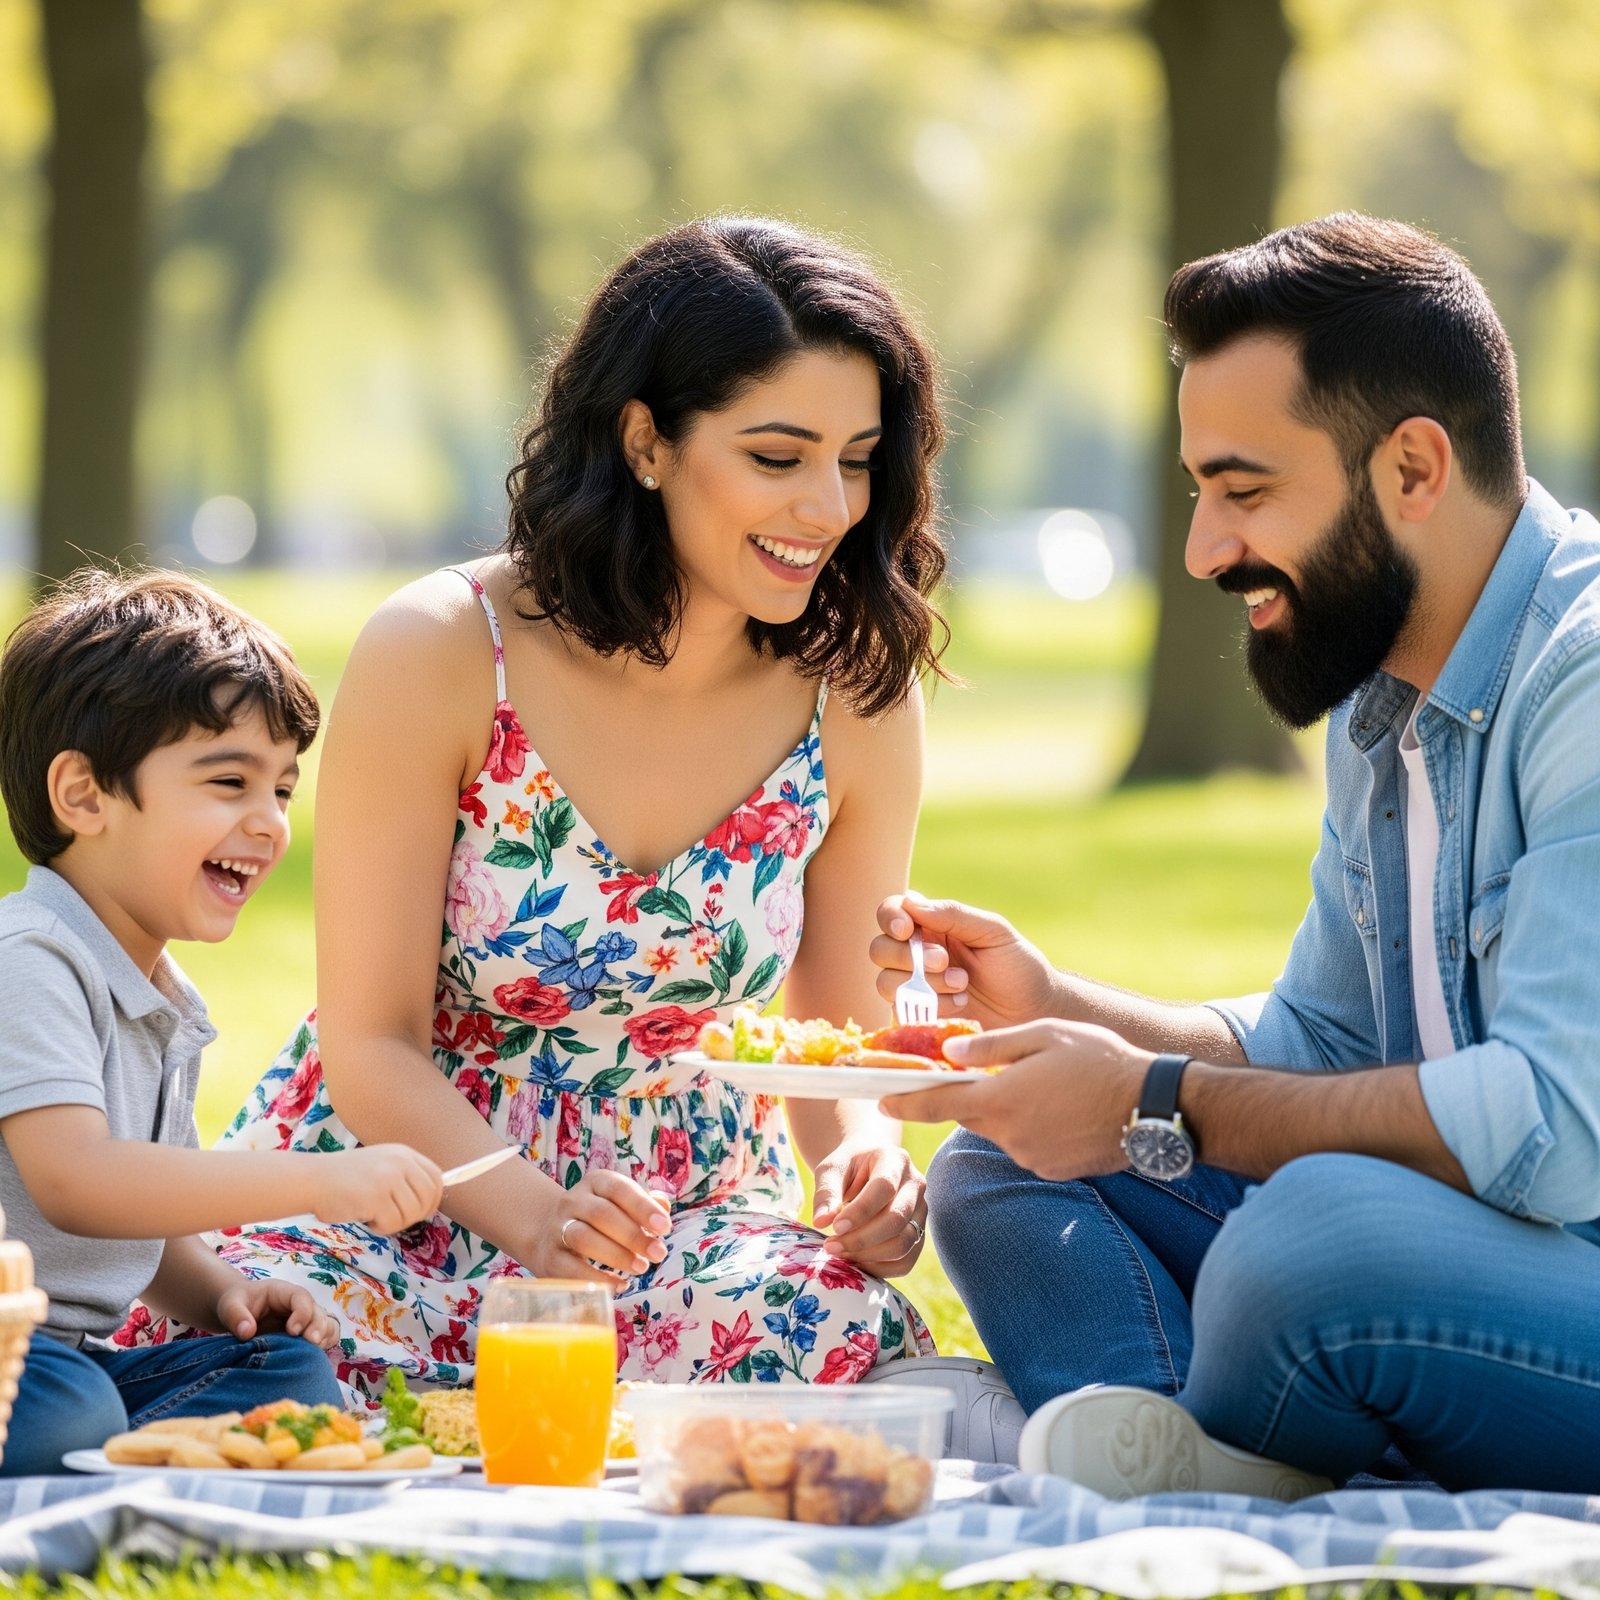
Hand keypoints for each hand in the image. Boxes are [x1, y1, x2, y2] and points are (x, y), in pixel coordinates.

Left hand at [216, 1276, 338, 1348]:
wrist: (239, 1311)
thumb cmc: (237, 1304)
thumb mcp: (230, 1305)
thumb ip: (236, 1315)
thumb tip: (247, 1332)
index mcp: (284, 1293)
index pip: (302, 1298)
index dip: (302, 1313)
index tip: (292, 1331)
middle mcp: (301, 1305)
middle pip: (319, 1313)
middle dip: (318, 1328)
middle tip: (310, 1343)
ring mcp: (306, 1320)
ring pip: (328, 1325)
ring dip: (325, 1337)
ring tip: (314, 1353)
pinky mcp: (305, 1335)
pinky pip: (326, 1338)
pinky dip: (325, 1346)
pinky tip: (313, 1358)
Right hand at [315, 1144, 443, 1233]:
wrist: (312, 1179)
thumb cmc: (344, 1179)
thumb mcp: (381, 1166)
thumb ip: (404, 1177)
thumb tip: (431, 1202)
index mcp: (403, 1154)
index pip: (436, 1178)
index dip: (433, 1198)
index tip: (422, 1211)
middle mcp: (400, 1162)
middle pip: (429, 1198)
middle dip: (416, 1215)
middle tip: (394, 1217)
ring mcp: (389, 1178)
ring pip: (412, 1214)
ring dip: (395, 1222)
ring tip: (373, 1214)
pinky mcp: (377, 1196)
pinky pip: (394, 1223)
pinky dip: (380, 1227)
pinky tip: (365, 1217)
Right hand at [533, 1170, 671, 1283]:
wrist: (550, 1232)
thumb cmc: (600, 1218)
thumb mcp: (621, 1203)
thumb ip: (645, 1204)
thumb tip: (663, 1207)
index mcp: (596, 1182)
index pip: (619, 1189)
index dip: (642, 1207)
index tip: (665, 1228)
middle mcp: (573, 1201)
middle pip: (602, 1214)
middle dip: (634, 1235)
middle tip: (658, 1254)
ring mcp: (558, 1228)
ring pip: (584, 1238)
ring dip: (616, 1255)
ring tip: (641, 1268)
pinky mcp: (550, 1257)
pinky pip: (571, 1269)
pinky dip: (597, 1278)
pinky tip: (620, 1284)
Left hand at [812, 1140, 926, 1277]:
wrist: (869, 1167)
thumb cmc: (848, 1167)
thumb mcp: (832, 1169)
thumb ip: (826, 1192)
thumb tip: (821, 1221)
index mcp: (896, 1160)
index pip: (884, 1187)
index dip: (860, 1211)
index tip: (835, 1227)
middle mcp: (915, 1185)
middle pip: (897, 1219)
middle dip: (861, 1239)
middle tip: (831, 1247)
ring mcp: (921, 1211)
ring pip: (903, 1244)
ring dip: (868, 1255)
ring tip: (840, 1253)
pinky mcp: (919, 1234)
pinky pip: (906, 1261)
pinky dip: (879, 1268)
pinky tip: (856, 1261)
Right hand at [871, 893, 1061, 1029]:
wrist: (1035, 1012)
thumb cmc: (1018, 967)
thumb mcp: (993, 932)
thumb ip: (954, 915)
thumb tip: (911, 903)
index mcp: (932, 926)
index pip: (892, 912)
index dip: (890, 918)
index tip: (906, 929)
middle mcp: (917, 954)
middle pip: (879, 948)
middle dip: (908, 956)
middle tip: (945, 962)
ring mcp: (915, 987)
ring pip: (885, 981)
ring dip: (922, 983)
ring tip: (962, 985)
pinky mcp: (918, 1016)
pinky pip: (902, 1011)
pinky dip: (930, 1006)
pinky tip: (961, 1005)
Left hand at [879, 1019, 1152, 1182]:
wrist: (1154, 1106)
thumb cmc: (1099, 1060)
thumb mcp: (1043, 1035)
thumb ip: (991, 1045)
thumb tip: (949, 1052)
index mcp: (1001, 1098)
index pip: (936, 1101)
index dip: (903, 1100)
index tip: (879, 1098)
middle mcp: (1010, 1134)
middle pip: (971, 1114)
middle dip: (973, 1095)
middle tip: (998, 1073)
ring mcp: (1031, 1157)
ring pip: (1001, 1129)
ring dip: (1010, 1109)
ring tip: (1049, 1086)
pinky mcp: (1052, 1170)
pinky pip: (1027, 1145)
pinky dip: (1033, 1127)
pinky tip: (1063, 1109)